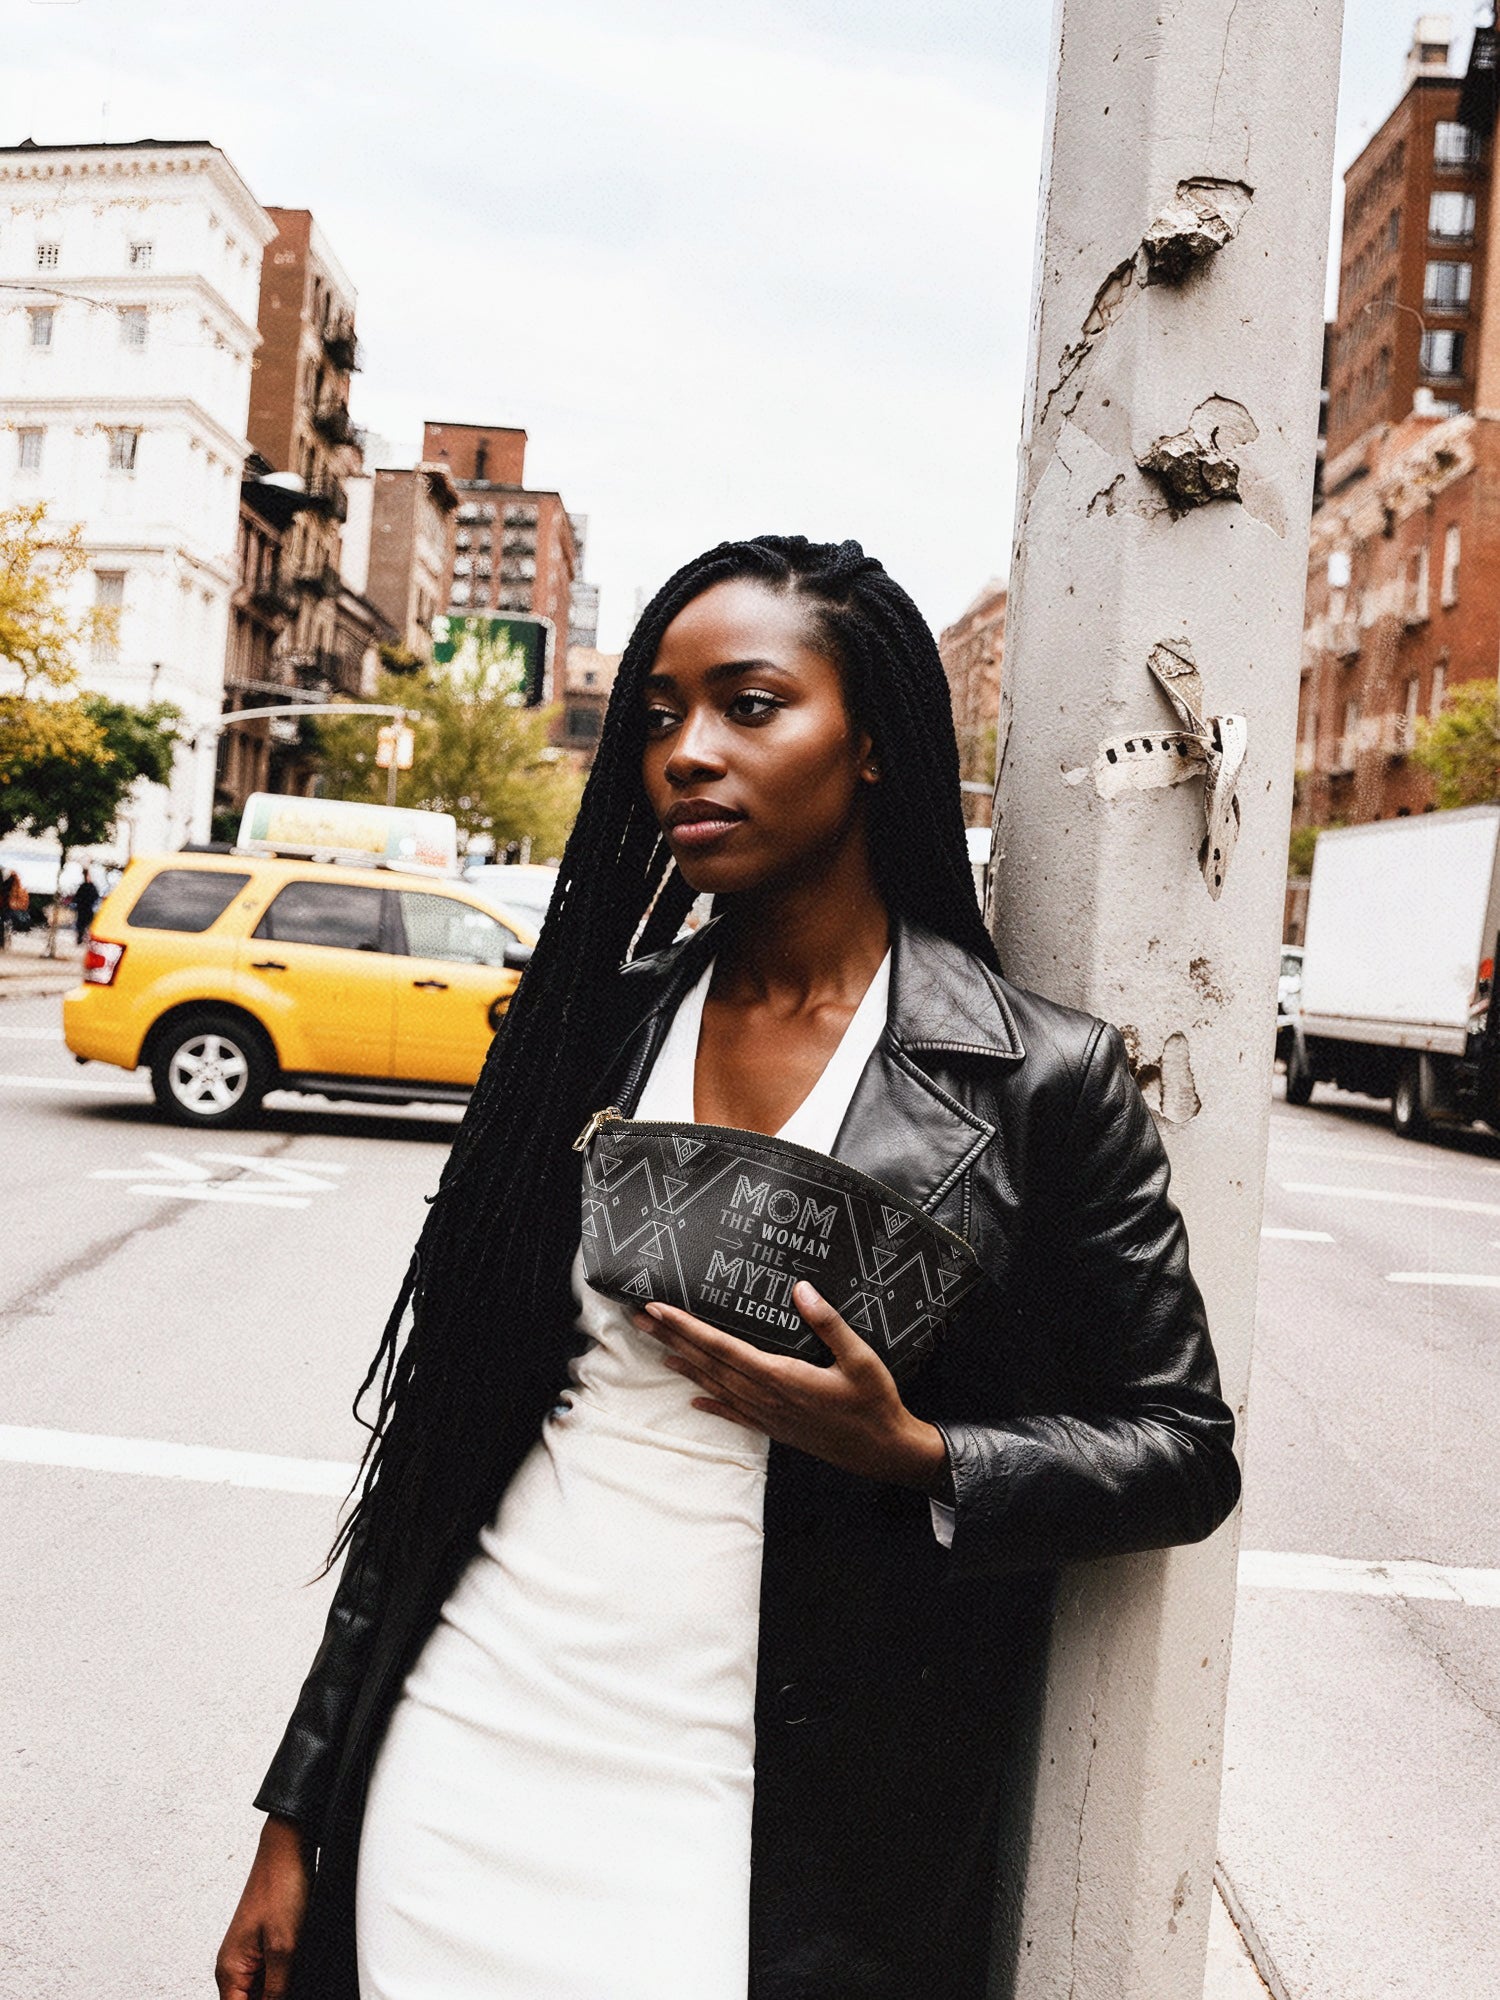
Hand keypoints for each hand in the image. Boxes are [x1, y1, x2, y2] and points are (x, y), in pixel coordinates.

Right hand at [215, 1813, 311, 1998]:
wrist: (287, 1848)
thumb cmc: (280, 1887)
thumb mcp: (284, 1948)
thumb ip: (276, 1990)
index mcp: (229, 1971)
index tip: (286, 1994)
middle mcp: (233, 1966)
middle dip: (272, 1999)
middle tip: (292, 1979)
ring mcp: (247, 1955)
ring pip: (261, 1992)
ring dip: (279, 1989)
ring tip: (295, 1968)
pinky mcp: (262, 1945)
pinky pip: (269, 1975)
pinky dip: (283, 1978)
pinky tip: (297, 1968)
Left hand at [636, 1281, 950, 1492]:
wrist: (884, 1452)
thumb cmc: (874, 1403)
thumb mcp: (861, 1358)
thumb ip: (828, 1323)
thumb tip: (801, 1290)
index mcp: (782, 1376)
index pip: (723, 1347)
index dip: (689, 1327)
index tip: (661, 1311)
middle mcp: (766, 1398)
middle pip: (710, 1364)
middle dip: (674, 1339)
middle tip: (641, 1319)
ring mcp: (769, 1416)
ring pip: (717, 1387)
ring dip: (687, 1366)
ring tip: (658, 1348)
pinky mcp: (776, 1428)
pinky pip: (736, 1414)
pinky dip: (712, 1404)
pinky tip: (694, 1400)